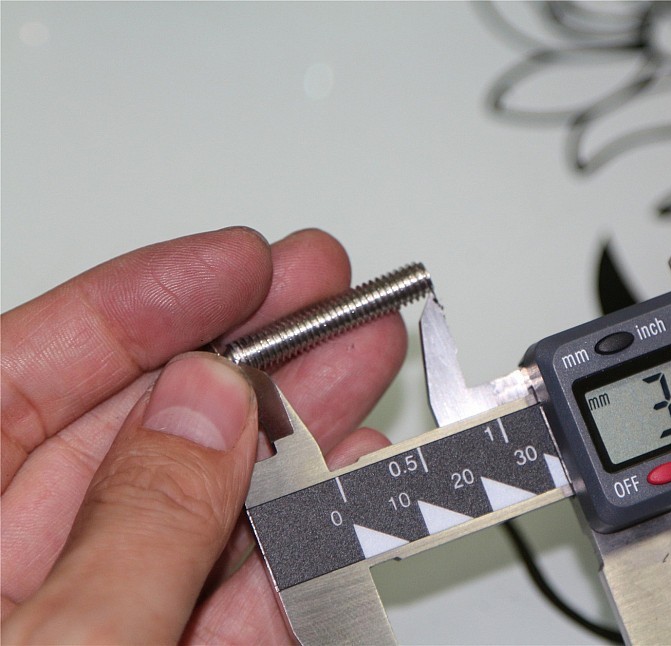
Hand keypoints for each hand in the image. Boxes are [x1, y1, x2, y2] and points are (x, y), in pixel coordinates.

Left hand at [1, 228, 405, 642]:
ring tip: (361, 363)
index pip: (21, 378)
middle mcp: (10, 572)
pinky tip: (346, 481)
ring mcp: (89, 625)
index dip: (136, 306)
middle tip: (323, 293)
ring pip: (199, 508)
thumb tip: (206, 406)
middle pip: (135, 431)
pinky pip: (230, 603)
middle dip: (243, 354)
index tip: (239, 262)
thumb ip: (135, 526)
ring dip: (292, 436)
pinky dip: (296, 548)